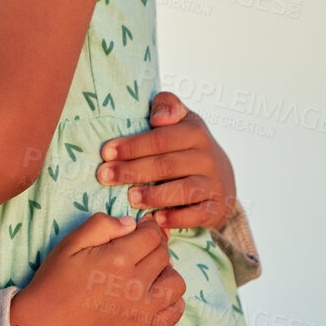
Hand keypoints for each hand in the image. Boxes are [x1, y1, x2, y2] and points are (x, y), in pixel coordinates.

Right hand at [8, 214, 185, 325]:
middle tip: (140, 249)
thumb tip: (130, 224)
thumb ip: (101, 226)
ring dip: (166, 273)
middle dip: (155, 247)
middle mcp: (136, 283)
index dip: (149, 227)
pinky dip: (172, 300)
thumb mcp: (69, 244)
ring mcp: (143, 310)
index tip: (143, 228)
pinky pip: (175, 312)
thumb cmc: (54, 283)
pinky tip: (155, 295)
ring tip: (149, 273)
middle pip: (164, 256)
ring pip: (176, 283)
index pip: (151, 235)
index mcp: (118, 258)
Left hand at [96, 92, 237, 230]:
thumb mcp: (181, 120)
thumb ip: (167, 106)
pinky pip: (198, 215)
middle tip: (105, 176)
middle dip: (132, 171)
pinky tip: (157, 218)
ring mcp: (215, 184)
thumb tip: (159, 118)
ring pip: (183, 190)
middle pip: (166, 165)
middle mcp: (208, 158)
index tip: (106, 152)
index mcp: (195, 132)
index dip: (132, 146)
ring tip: (130, 198)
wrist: (221, 179)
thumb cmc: (187, 147)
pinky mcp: (218, 208)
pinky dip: (178, 218)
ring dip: (154, 195)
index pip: (160, 139)